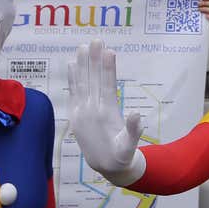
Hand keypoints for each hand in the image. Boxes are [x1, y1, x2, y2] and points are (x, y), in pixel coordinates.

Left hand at [68, 40, 143, 183]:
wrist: (105, 167)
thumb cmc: (122, 154)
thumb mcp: (130, 145)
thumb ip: (133, 130)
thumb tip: (136, 114)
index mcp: (106, 114)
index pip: (106, 85)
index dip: (107, 67)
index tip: (108, 50)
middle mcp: (90, 110)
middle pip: (92, 80)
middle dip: (94, 59)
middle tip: (96, 39)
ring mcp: (80, 112)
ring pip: (81, 83)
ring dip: (82, 63)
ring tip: (83, 46)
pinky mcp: (75, 115)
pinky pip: (73, 92)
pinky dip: (72, 78)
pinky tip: (72, 64)